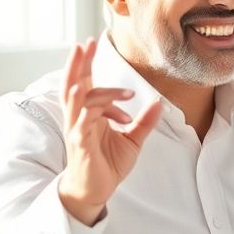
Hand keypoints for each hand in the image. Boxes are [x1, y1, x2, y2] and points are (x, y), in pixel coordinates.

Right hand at [56, 38, 161, 224]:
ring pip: (80, 104)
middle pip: (74, 85)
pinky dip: (83, 115)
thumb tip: (159, 102)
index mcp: (90, 113)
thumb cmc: (108, 164)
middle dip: (78, 65)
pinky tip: (89, 108)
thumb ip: (144, 121)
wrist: (95, 191)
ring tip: (118, 89)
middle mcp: (80, 118)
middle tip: (84, 44)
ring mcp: (77, 131)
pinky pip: (79, 127)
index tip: (93, 42)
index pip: (86, 82)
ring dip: (97, 93)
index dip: (87, 63)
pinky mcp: (80, 146)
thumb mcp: (132, 140)